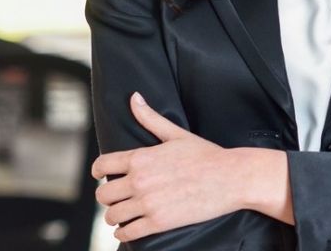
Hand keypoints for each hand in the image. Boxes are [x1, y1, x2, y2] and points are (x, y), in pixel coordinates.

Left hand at [92, 93, 244, 241]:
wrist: (232, 177)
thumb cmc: (207, 155)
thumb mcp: (177, 134)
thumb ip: (151, 118)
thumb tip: (134, 97)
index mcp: (141, 158)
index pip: (101, 166)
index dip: (98, 172)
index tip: (102, 176)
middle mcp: (139, 181)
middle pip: (103, 195)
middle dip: (109, 197)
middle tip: (119, 197)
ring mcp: (148, 203)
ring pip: (112, 216)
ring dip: (115, 216)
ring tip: (125, 214)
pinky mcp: (158, 222)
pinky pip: (127, 233)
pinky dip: (124, 233)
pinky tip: (130, 229)